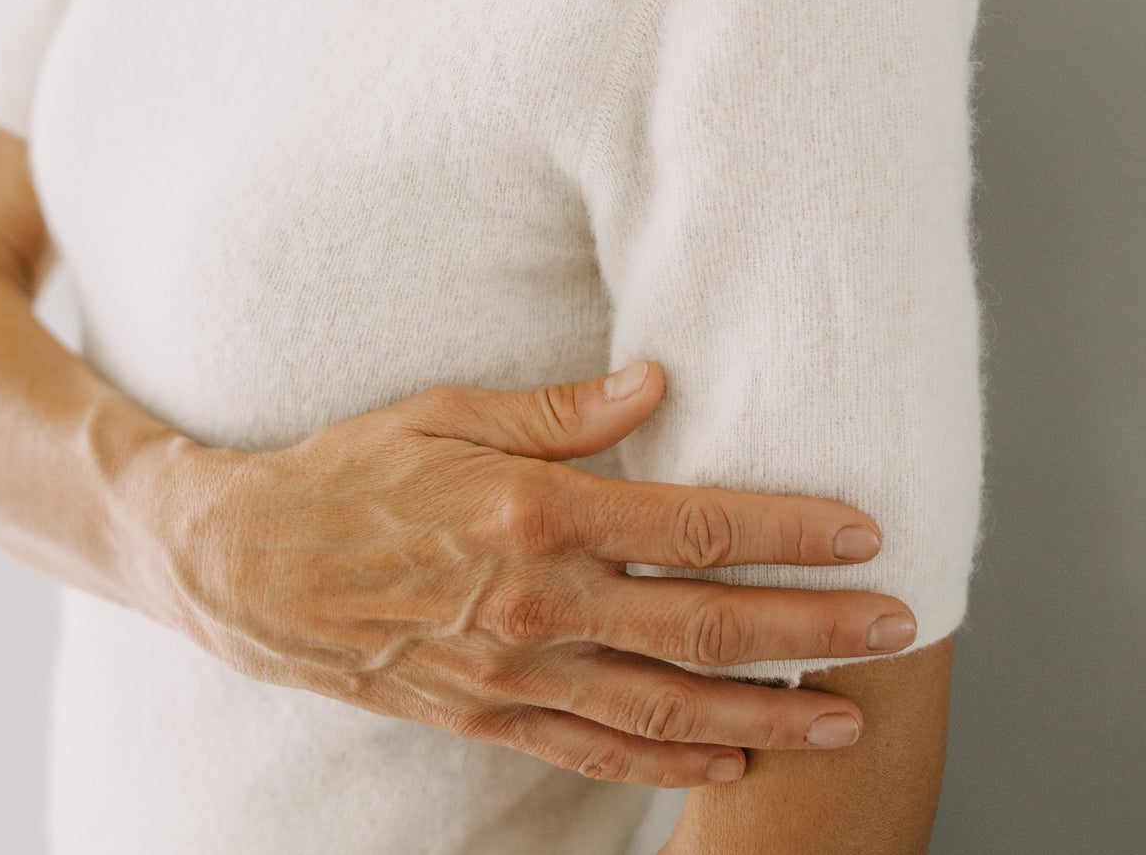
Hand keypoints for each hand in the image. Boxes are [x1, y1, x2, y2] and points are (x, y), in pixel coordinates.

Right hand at [154, 360, 915, 789]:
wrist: (247, 568)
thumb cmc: (350, 472)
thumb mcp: (448, 412)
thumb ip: (561, 412)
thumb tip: (657, 385)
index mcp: (536, 513)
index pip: (695, 527)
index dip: (790, 532)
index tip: (864, 532)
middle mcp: (539, 603)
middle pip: (706, 625)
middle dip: (813, 629)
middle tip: (898, 628)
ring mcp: (515, 671)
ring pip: (669, 705)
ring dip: (768, 711)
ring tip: (847, 714)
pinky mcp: (488, 714)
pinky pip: (598, 748)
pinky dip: (674, 761)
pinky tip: (734, 760)